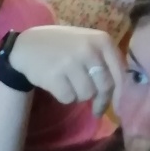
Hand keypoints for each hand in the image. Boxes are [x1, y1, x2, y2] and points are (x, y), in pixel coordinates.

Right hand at [8, 26, 123, 116]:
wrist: (28, 46)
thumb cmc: (63, 46)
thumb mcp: (88, 44)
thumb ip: (105, 62)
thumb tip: (120, 93)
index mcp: (102, 40)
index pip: (120, 72)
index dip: (120, 94)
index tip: (118, 108)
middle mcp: (89, 50)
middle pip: (104, 87)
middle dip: (101, 102)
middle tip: (97, 110)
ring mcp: (71, 62)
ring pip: (86, 95)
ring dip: (79, 97)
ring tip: (71, 86)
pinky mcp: (54, 76)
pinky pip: (68, 98)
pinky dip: (65, 98)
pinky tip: (58, 86)